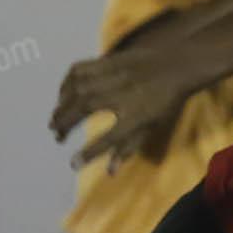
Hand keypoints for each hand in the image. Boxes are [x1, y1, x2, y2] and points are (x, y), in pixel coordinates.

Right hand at [50, 48, 199, 170]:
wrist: (177, 64)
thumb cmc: (165, 101)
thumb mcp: (153, 126)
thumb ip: (129, 147)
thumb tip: (110, 172)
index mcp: (137, 114)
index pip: (110, 138)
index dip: (90, 153)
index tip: (73, 164)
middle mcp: (121, 94)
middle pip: (84, 109)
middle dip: (65, 124)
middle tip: (57, 136)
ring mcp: (113, 75)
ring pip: (78, 89)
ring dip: (62, 106)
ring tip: (55, 120)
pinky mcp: (107, 60)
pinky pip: (79, 70)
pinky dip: (66, 83)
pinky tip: (63, 95)